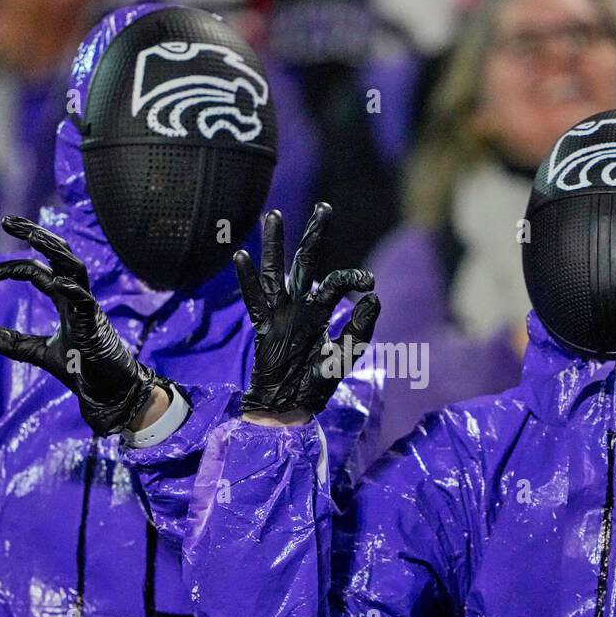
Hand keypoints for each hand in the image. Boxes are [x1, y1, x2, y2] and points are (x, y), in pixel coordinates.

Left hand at [0, 216, 170, 435]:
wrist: (108, 391)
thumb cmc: (82, 370)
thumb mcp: (40, 353)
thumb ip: (15, 343)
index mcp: (66, 300)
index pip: (37, 271)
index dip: (10, 268)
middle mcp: (77, 297)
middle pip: (60, 256)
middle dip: (36, 235)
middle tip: (8, 221)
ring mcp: (88, 308)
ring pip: (74, 268)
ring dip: (55, 250)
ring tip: (33, 235)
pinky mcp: (94, 326)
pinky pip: (85, 302)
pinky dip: (72, 290)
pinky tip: (57, 282)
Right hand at [235, 203, 380, 415]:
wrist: (289, 409)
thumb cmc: (315, 384)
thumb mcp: (345, 356)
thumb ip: (360, 329)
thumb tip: (374, 297)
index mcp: (320, 310)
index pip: (336, 283)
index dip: (353, 279)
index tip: (369, 284)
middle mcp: (300, 306)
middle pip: (306, 263)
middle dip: (314, 236)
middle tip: (324, 207)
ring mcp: (280, 314)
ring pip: (276, 272)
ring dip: (275, 245)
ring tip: (273, 216)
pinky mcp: (264, 327)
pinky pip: (254, 299)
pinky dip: (247, 279)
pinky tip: (240, 255)